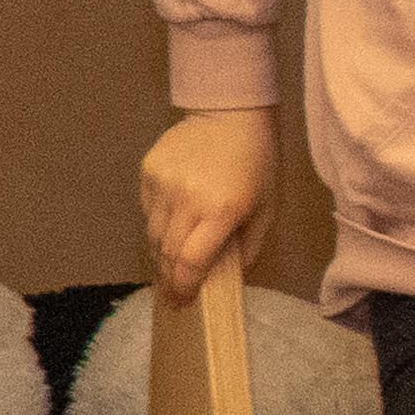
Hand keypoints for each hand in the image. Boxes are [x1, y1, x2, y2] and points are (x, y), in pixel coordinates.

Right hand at [140, 110, 274, 291]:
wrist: (229, 113)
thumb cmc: (257, 162)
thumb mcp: (267, 208)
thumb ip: (250, 246)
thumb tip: (230, 277)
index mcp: (221, 211)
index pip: (190, 261)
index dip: (184, 286)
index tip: (182, 302)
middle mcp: (187, 199)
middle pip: (166, 252)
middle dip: (169, 277)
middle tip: (173, 294)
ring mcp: (163, 184)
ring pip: (152, 233)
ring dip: (161, 253)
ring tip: (169, 263)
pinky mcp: (148, 171)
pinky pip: (147, 210)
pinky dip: (157, 224)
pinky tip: (171, 223)